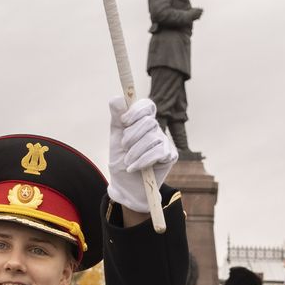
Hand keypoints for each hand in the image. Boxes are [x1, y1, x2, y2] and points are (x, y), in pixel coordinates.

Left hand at [105, 95, 176, 211]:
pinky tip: (134, 168)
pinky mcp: (170, 156)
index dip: (136, 111)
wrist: (125, 186)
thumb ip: (117, 117)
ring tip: (127, 162)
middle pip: (149, 122)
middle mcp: (155, 130)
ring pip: (152, 138)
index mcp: (142, 122)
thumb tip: (118, 98)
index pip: (147, 106)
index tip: (123, 121)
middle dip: (132, 136)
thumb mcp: (115, 138)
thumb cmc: (120, 161)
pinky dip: (143, 161)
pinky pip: (158, 152)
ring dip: (135, 152)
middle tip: (124, 147)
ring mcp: (164, 142)